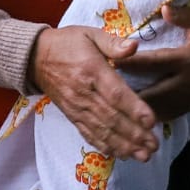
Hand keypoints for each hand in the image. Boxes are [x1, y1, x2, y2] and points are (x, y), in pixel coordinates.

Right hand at [31, 26, 158, 160]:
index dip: (134, 109)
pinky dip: (105, 146)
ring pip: (102, 131)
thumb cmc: (67, 43)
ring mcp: (77, 108)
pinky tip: (121, 155)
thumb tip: (134, 46)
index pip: (115, 93)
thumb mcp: (90, 34)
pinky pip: (89, 134)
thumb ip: (113, 42)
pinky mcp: (72, 116)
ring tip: (143, 156)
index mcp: (92, 71)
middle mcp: (84, 93)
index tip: (151, 121)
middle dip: (134, 134)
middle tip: (154, 146)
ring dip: (124, 145)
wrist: (35, 58)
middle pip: (111, 118)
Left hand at [116, 5, 189, 120]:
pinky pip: (178, 111)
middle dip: (132, 97)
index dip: (131, 65)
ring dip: (145, 110)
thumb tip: (163, 10)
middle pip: (156, 93)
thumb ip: (183, 15)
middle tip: (109, 99)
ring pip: (166, 108)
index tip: (110, 65)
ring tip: (123, 113)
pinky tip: (146, 116)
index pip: (154, 63)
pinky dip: (161, 114)